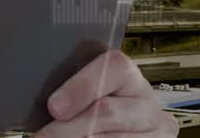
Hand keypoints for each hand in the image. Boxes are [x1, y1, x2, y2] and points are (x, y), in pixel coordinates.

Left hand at [33, 49, 178, 137]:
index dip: (81, 87)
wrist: (122, 123)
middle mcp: (145, 96)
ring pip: (113, 137)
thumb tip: (47, 105)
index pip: (112, 67)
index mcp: (124, 71)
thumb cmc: (89, 104)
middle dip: (69, 127)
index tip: (54, 108)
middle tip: (43, 136)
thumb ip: (70, 91)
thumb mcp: (83, 90)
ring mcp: (156, 125)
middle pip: (108, 110)